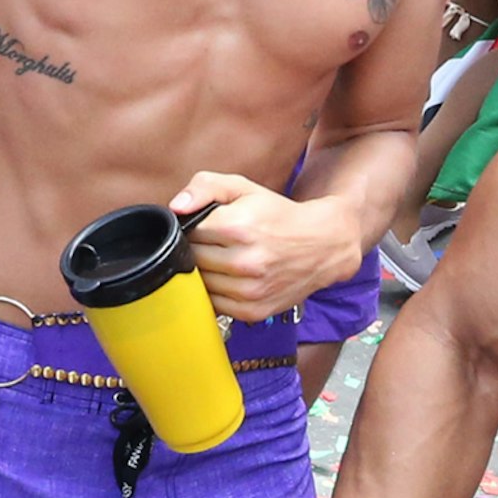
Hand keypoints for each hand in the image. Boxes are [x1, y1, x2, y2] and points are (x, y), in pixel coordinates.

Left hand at [173, 174, 365, 321]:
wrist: (322, 244)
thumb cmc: (277, 215)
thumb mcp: (243, 188)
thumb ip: (204, 187)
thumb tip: (175, 207)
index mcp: (238, 226)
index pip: (187, 233)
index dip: (192, 229)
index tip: (205, 227)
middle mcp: (245, 261)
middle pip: (192, 259)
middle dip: (198, 250)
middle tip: (216, 244)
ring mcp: (250, 290)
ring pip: (200, 284)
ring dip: (206, 273)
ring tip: (224, 260)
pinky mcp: (254, 311)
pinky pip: (214, 305)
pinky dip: (217, 293)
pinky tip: (230, 279)